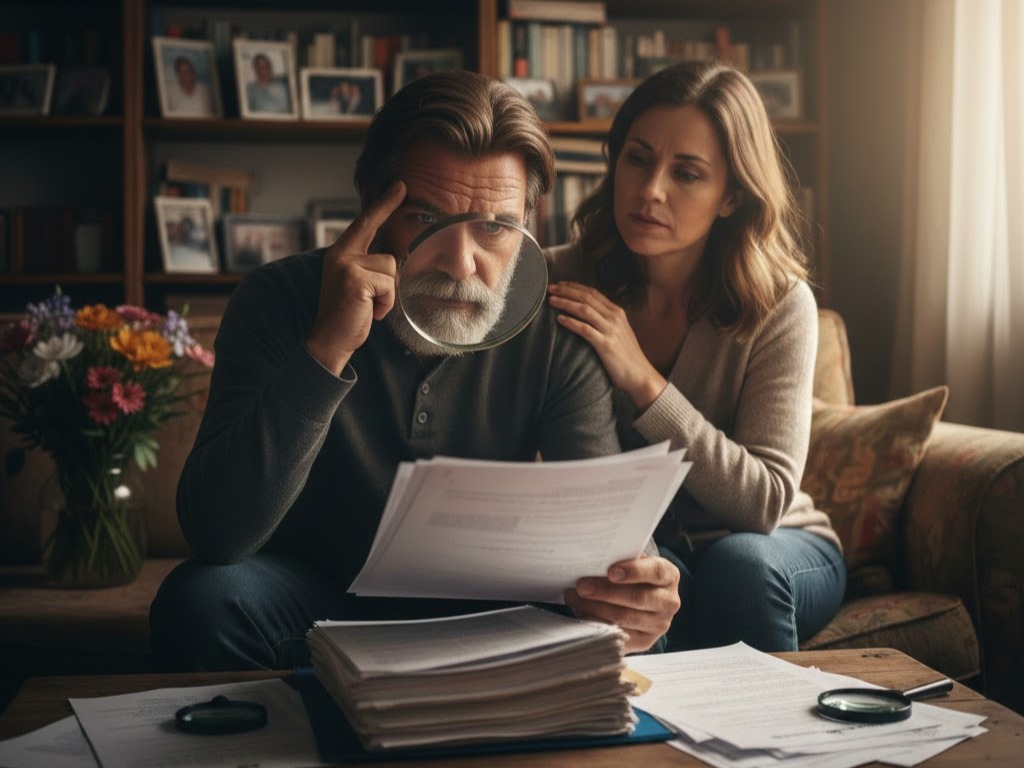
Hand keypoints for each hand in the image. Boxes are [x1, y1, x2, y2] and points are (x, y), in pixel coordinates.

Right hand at [306, 181, 406, 373]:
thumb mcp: (356, 285)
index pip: (365, 223)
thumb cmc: (348, 316)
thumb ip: (367, 267)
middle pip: (383, 247)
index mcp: (340, 253)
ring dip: (388, 294)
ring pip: (391, 270)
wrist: (329, 341)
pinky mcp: (355, 280)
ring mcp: (346, 265)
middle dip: (389, 243)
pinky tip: (371, 312)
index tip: (400, 187)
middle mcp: (340, 254)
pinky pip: (389, 285)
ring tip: (370, 307)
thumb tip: (392, 259)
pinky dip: (386, 303)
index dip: (383, 204)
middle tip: (397, 207)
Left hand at [547, 281, 665, 409]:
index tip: (560, 284)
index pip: (593, 293)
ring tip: (551, 301)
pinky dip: (571, 322)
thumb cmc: (627, 357)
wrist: (640, 375)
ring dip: (565, 303)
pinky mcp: (606, 344)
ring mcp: (611, 330)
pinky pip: (585, 329)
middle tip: (550, 288)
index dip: (575, 286)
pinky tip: (559, 319)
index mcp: (617, 312)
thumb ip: (606, 322)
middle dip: (566, 291)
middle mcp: (615, 317)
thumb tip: (588, 315)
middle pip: (586, 298)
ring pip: (584, 310)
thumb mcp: (619, 333)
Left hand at [564, 555, 680, 653]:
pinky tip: (582, 612)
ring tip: (574, 597)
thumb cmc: (634, 576)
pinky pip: (619, 635)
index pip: (655, 572)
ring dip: (596, 608)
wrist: (644, 600)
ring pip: (625, 618)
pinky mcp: (645, 642)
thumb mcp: (633, 563)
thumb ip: (620, 560)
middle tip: (581, 586)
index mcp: (668, 576)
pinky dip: (598, 623)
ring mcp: (659, 625)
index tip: (611, 572)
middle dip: (605, 592)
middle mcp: (669, 602)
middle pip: (637, 598)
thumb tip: (592, 561)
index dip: (634, 571)